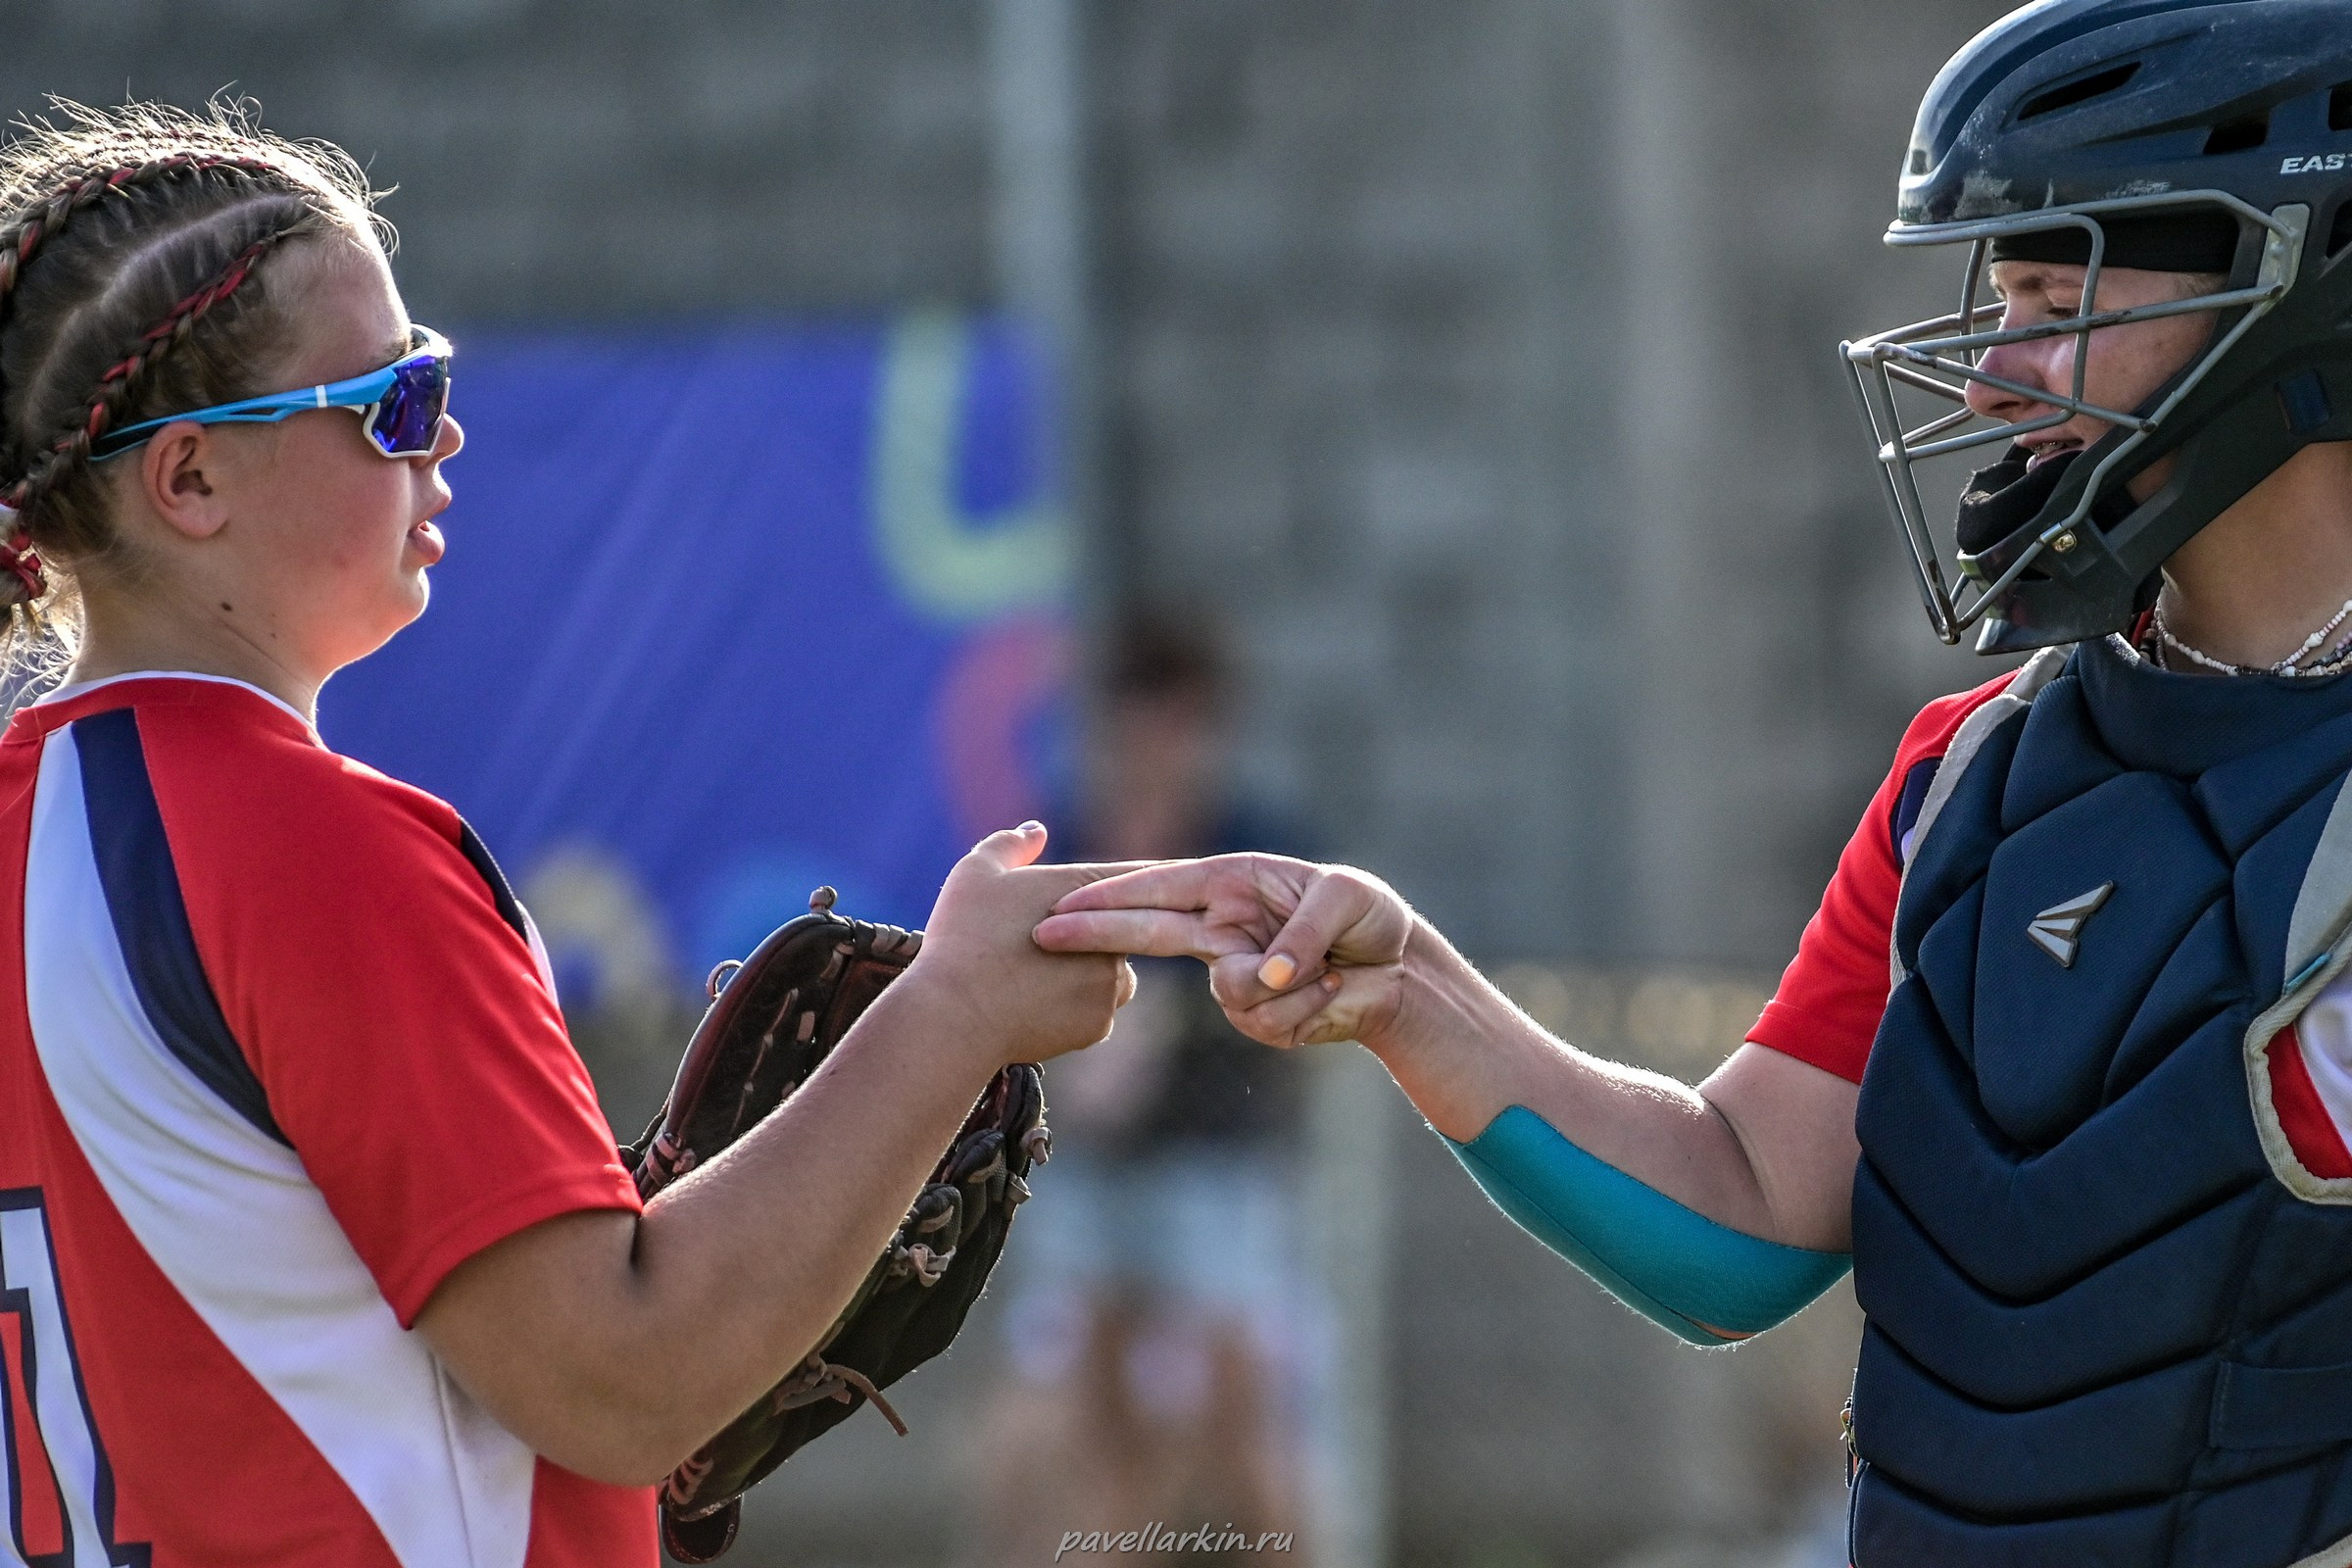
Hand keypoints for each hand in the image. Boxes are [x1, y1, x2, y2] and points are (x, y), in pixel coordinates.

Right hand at [910, 823, 1137, 1065]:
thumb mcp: (976, 874)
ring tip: (1038, 980)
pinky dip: (1071, 1014)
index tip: (1140, 884)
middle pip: (1122, 931)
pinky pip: (1093, 1015)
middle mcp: (1113, 934)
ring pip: (1111, 979)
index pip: (1137, 875)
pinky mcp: (1098, 1024)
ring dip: (1088, 978)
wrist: (954, 1015)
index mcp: (1087, 889)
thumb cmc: (962, 937)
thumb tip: (1036, 831)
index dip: (1137, 879)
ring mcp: (1109, 982)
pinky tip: (1032, 1010)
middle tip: (1046, 947)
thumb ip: (1011, 846)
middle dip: (1095, 938)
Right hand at [1033, 853, 1412, 1048]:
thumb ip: (1300, 932)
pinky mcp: (1257, 1014)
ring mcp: (1235, 972)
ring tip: (1333, 970)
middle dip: (1096, 931)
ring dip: (1288, 987)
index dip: (1111, 894)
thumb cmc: (1370, 916)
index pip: (1159, 886)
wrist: (1401, 974)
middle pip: (1145, 931)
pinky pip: (1265, 1019)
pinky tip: (1333, 990)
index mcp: (1231, 883)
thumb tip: (1263, 975)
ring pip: (1229, 990)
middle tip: (1045, 933)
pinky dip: (1306, 1005)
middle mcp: (1222, 925)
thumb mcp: (1346, 899)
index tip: (1064, 902)